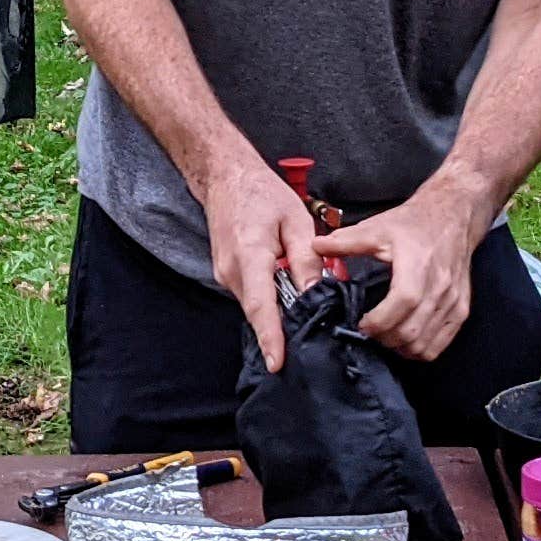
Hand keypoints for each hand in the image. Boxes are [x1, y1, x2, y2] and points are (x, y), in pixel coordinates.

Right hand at [200, 160, 324, 369]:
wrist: (226, 178)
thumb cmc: (262, 193)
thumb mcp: (296, 220)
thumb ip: (306, 259)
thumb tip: (316, 294)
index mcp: (250, 254)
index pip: (260, 305)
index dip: (270, 336)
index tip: (277, 362)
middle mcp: (231, 271)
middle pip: (259, 311)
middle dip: (283, 328)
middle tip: (312, 341)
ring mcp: (224, 275)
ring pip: (256, 305)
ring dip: (279, 310)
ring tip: (305, 309)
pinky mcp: (226, 275)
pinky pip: (251, 296)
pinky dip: (269, 299)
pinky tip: (287, 292)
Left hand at [316, 182, 489, 359]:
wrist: (453, 217)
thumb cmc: (415, 223)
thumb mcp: (378, 227)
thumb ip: (345, 241)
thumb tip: (316, 246)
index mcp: (418, 265)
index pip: (402, 303)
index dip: (379, 321)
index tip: (362, 324)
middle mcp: (440, 286)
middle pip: (411, 330)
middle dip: (384, 339)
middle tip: (368, 332)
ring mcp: (453, 300)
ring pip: (424, 344)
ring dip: (400, 347)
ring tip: (385, 335)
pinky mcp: (461, 309)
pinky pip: (440, 344)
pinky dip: (420, 349)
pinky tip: (405, 338)